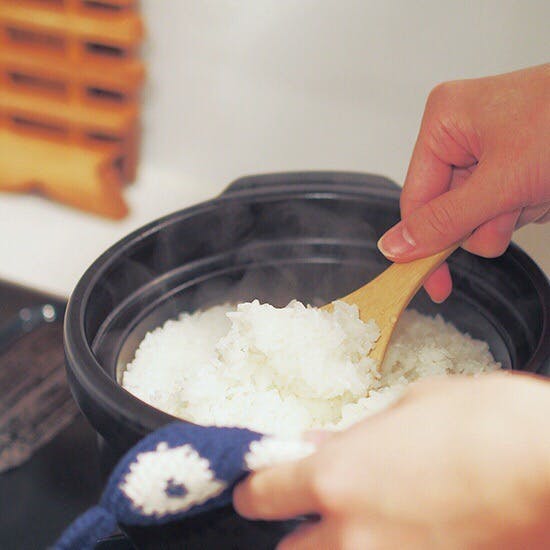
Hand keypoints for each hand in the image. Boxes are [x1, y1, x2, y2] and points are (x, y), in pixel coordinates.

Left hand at [233, 374, 549, 548]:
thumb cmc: (484, 422)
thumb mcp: (410, 408)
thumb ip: (358, 436)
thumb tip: (321, 447)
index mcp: (338, 477)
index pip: (264, 495)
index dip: (255, 490)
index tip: (257, 489)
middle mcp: (351, 534)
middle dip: (298, 533)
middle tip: (318, 514)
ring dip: (335, 549)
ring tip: (364, 527)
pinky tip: (404, 536)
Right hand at [378, 64, 549, 301]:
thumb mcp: (501, 182)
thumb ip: (445, 220)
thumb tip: (395, 246)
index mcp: (443, 124)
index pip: (416, 200)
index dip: (423, 245)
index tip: (435, 286)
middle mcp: (459, 136)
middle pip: (448, 210)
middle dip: (485, 220)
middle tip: (513, 207)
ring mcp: (486, 150)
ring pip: (477, 213)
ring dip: (509, 215)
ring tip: (537, 189)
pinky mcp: (509, 162)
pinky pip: (501, 205)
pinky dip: (524, 206)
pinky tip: (542, 187)